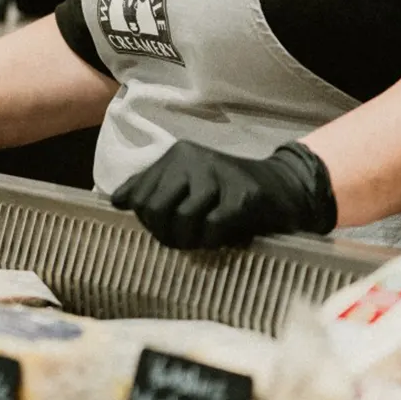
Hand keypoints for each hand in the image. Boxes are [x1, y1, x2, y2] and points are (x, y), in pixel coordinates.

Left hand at [111, 140, 337, 249]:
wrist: (284, 187)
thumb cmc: (228, 191)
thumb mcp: (188, 184)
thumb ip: (153, 188)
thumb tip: (116, 200)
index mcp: (175, 156)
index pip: (139, 195)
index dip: (145, 221)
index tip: (162, 230)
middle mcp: (192, 160)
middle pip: (155, 208)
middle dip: (163, 234)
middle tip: (180, 243)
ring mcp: (218, 176)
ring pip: (181, 219)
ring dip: (188, 241)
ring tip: (198, 243)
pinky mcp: (242, 196)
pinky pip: (211, 228)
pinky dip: (211, 242)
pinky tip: (219, 240)